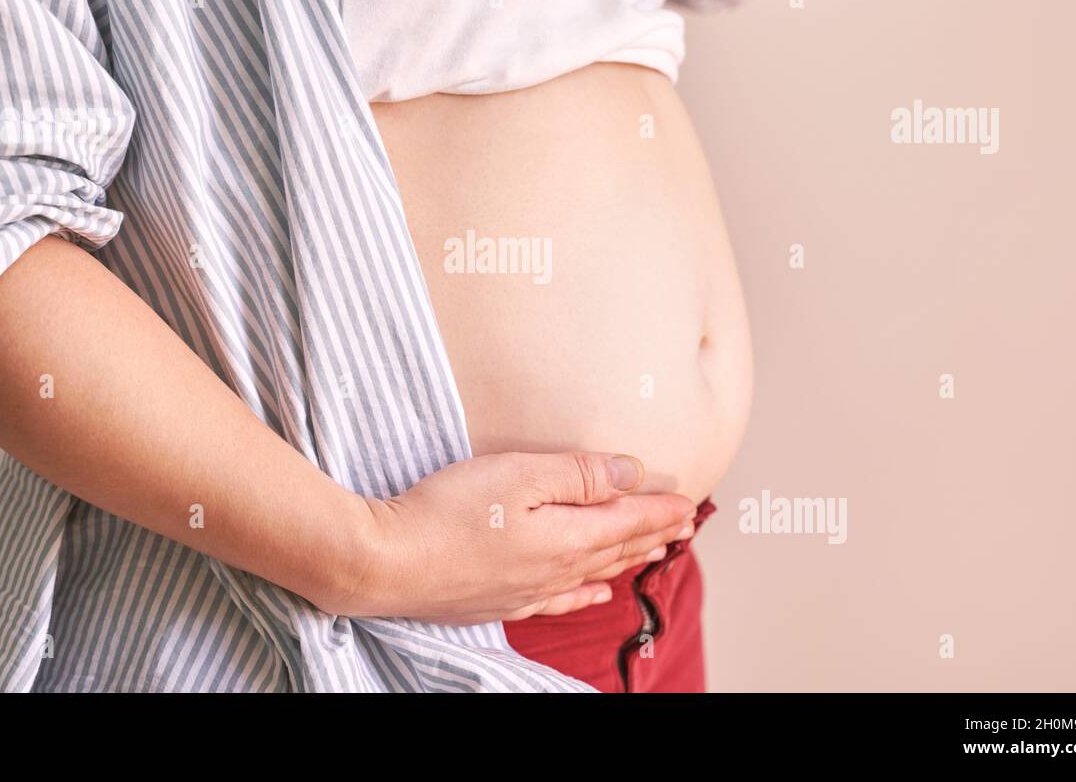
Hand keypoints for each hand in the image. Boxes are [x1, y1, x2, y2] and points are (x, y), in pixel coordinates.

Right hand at [329, 451, 695, 624]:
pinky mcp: (499, 601)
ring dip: (628, 559)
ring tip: (654, 552)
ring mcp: (528, 590)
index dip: (661, 510)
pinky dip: (587, 594)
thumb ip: (578, 474)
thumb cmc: (448, 512)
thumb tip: (630, 474)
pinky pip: (560, 600)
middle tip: (684, 524)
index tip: (690, 502)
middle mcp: (557, 570)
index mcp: (569, 537)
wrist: (385, 563)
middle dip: (654, 534)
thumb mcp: (519, 475)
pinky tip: (596, 593)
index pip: (629, 521)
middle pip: (617, 548)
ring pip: (594, 574)